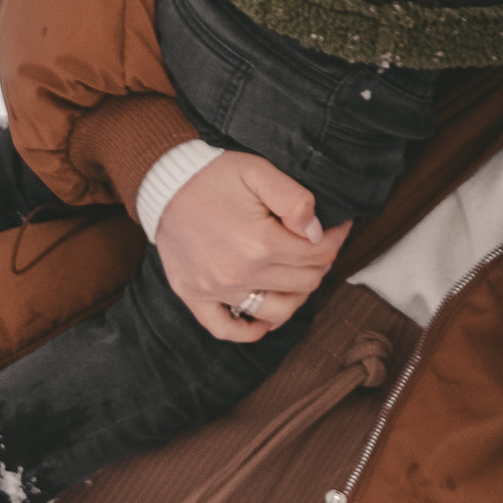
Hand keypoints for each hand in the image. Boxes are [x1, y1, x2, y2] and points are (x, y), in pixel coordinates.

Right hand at [152, 151, 348, 341]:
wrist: (164, 183)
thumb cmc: (213, 175)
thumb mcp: (259, 172)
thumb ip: (294, 200)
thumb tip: (318, 231)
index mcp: (260, 242)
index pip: (318, 253)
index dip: (336, 239)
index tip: (338, 227)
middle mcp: (240, 273)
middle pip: (303, 283)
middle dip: (320, 263)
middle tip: (320, 245)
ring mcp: (216, 290)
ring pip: (276, 312)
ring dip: (297, 297)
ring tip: (299, 275)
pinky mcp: (195, 296)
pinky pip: (226, 329)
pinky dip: (250, 330)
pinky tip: (265, 319)